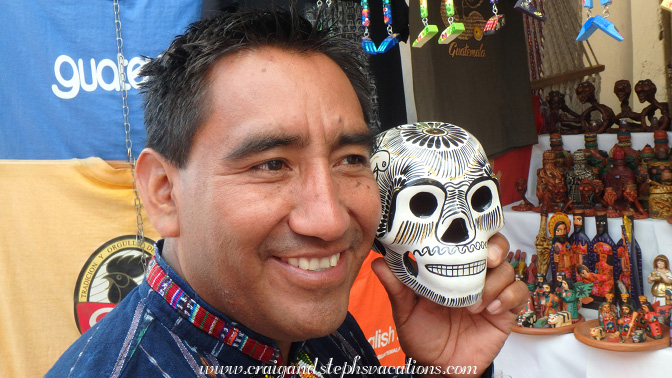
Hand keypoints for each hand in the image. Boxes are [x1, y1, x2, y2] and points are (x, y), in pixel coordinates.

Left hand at [371, 233, 527, 376]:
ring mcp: (491, 291)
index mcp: (450, 268)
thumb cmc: (421, 335)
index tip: (467, 232)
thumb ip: (397, 288)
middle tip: (486, 259)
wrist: (439, 368)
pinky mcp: (505, 311)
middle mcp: (473, 275)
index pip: (468, 238)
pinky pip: (519, 294)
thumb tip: (378, 262)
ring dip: (494, 283)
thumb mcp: (405, 312)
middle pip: (497, 246)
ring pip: (508, 271)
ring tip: (474, 304)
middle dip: (496, 247)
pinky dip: (508, 297)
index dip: (473, 229)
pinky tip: (490, 310)